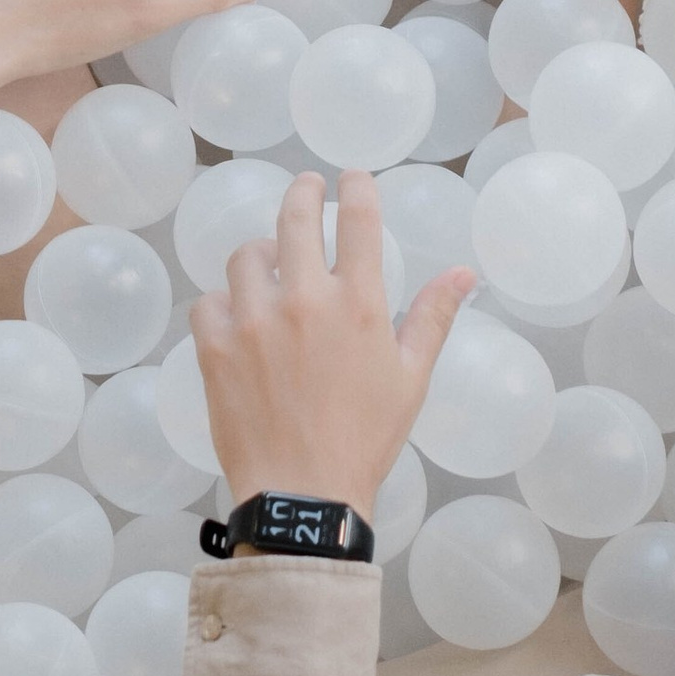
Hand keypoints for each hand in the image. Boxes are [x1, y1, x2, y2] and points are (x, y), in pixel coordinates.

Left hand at [194, 171, 474, 523]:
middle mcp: (303, 300)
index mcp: (357, 305)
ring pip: (246, 257)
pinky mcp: (215, 346)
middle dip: (302, 192)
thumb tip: (465, 271)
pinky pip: (209, 301)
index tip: (350, 178)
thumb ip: (433, 317)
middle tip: (307, 187)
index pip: (357, 219)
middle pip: (295, 217)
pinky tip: (237, 319)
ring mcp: (253, 321)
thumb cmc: (364, 440)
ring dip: (261, 256)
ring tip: (269, 267)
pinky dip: (223, 304)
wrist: (303, 496)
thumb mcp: (410, 379)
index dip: (355, 188)